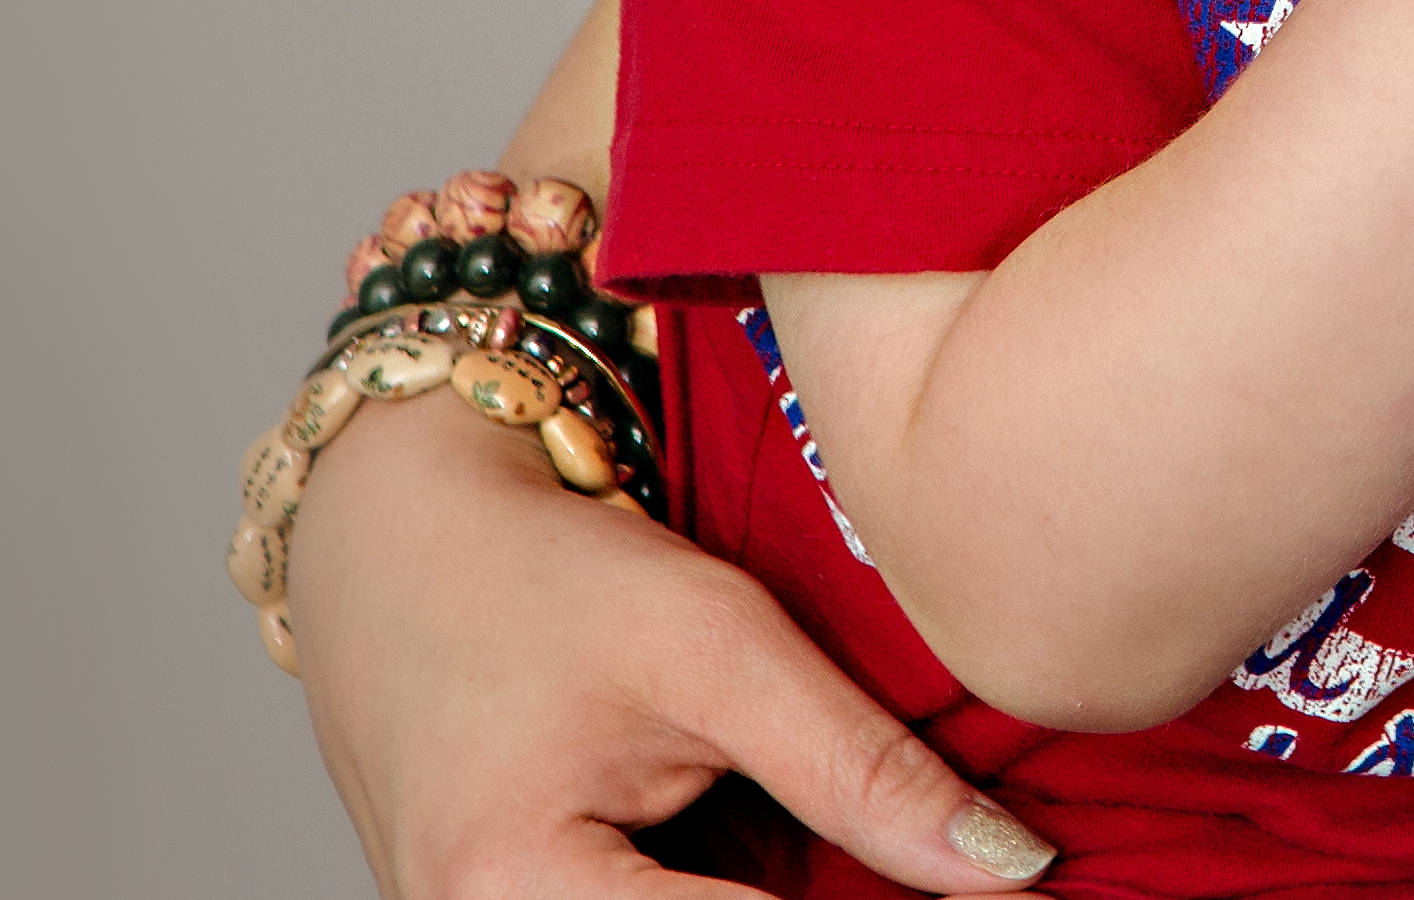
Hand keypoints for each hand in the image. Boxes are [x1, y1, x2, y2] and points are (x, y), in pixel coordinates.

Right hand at [287, 388, 1056, 895]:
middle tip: (964, 853)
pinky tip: (749, 803)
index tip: (1020, 891)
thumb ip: (861, 771)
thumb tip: (1015, 875)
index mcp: (512, 895)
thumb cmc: (544, 577)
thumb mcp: (718, 648)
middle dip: (833, 880)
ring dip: (788, 870)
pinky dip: (733, 861)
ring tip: (769, 770)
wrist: (393, 549)